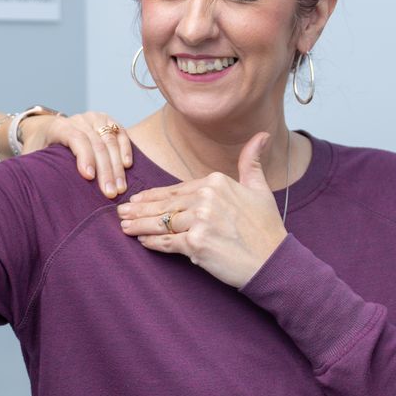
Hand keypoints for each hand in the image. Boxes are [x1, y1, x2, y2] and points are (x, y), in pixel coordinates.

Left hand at [22, 110, 134, 197]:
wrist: (44, 130)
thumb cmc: (37, 149)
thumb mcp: (30, 158)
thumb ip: (32, 169)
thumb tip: (32, 190)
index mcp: (58, 126)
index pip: (75, 138)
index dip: (84, 157)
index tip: (89, 177)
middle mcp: (78, 119)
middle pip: (96, 143)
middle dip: (105, 170)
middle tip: (110, 193)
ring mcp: (94, 118)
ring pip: (110, 140)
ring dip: (117, 165)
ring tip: (120, 188)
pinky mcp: (106, 121)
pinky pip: (120, 133)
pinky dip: (125, 149)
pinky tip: (127, 166)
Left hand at [114, 132, 285, 288]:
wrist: (274, 261)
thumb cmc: (266, 228)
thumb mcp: (260, 188)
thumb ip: (251, 161)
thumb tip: (262, 135)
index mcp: (216, 182)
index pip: (176, 189)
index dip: (154, 195)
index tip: (137, 199)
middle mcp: (206, 198)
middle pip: (165, 205)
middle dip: (139, 209)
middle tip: (121, 212)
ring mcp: (199, 221)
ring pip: (161, 222)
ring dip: (139, 225)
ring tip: (124, 226)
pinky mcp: (196, 244)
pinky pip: (167, 242)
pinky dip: (152, 242)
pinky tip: (142, 240)